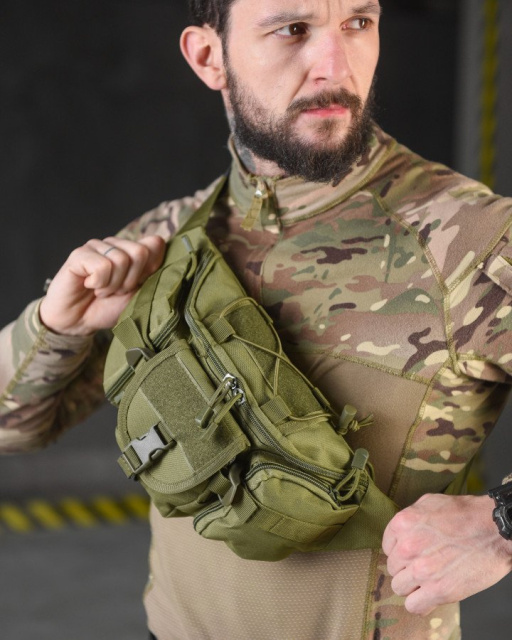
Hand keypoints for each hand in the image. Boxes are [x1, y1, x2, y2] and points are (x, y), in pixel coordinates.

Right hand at [40, 235, 165, 335]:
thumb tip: (158, 242)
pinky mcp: (79, 254)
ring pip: (121, 260)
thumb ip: (151, 270)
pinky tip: (89, 286)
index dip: (150, 270)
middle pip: (140, 252)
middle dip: (130, 280)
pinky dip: (99, 283)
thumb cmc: (107, 308)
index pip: (156, 243)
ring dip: (112, 285)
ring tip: (102, 291)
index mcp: (132, 251)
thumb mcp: (137, 293)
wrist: (78, 322)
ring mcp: (97, 246)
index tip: (135, 286)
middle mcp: (116, 244)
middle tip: (115, 291)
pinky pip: (102, 266)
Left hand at [382, 493, 511, 615]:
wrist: (494, 530)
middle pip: (393, 568)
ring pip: (399, 588)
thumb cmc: (466, 514)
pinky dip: (420, 603)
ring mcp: (421, 570)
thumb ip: (410, 518)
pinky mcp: (438, 590)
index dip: (400, 551)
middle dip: (406, 568)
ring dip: (412, 586)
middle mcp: (407, 547)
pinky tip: (430, 596)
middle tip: (425, 565)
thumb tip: (401, 532)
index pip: (387, 547)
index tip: (413, 554)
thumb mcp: (429, 503)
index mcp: (402, 523)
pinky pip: (413, 606)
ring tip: (429, 580)